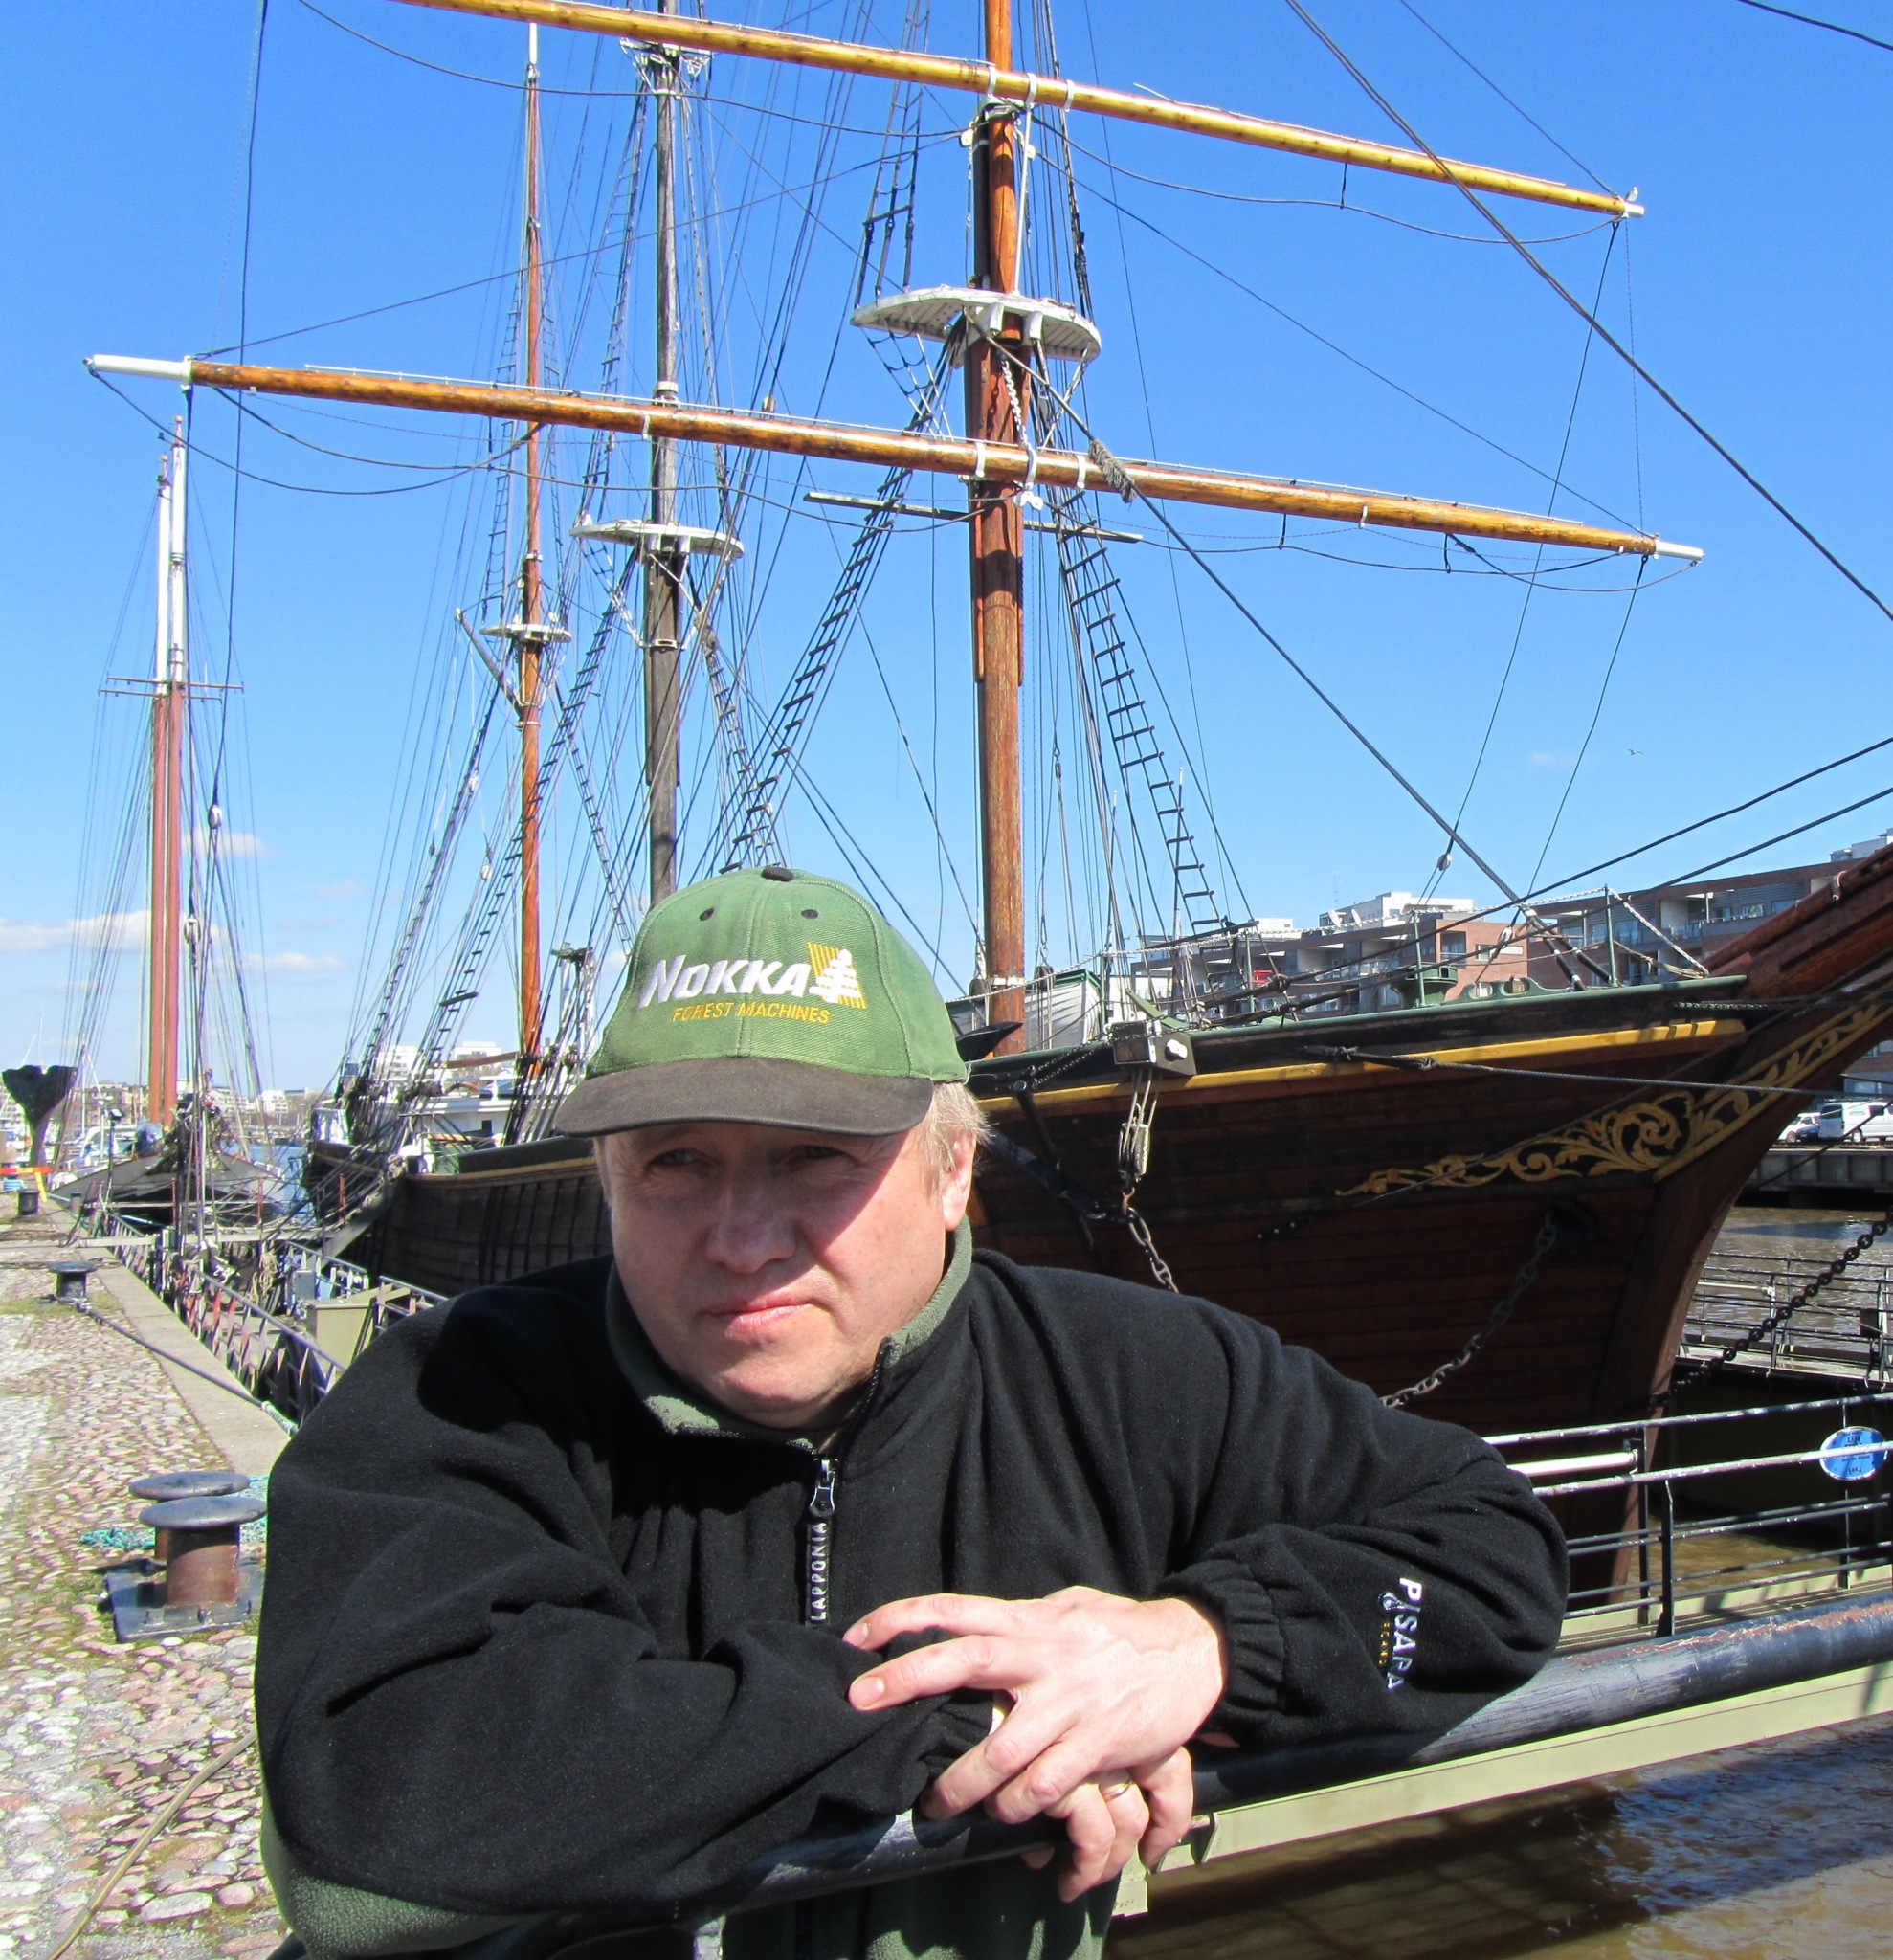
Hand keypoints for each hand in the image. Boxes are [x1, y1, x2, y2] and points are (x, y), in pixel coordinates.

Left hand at [843, 1587, 1225, 1885]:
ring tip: (935, 1803)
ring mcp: (1070, 1699)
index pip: (955, 1610)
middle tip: (860, 1702)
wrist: (1194, 1650)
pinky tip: (1002, 1816)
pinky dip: (1017, 1805)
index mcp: (1030, 1620)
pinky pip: (1046, 1783)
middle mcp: (1043, 1653)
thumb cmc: (1121, 1630)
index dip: (902, 1618)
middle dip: (906, 1680)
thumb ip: (1021, 1622)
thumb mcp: (1067, 1609)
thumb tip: (972, 1627)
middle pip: (963, 1660)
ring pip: (1001, 1745)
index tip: (857, 1635)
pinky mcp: (1098, 1740)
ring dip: (961, 1781)